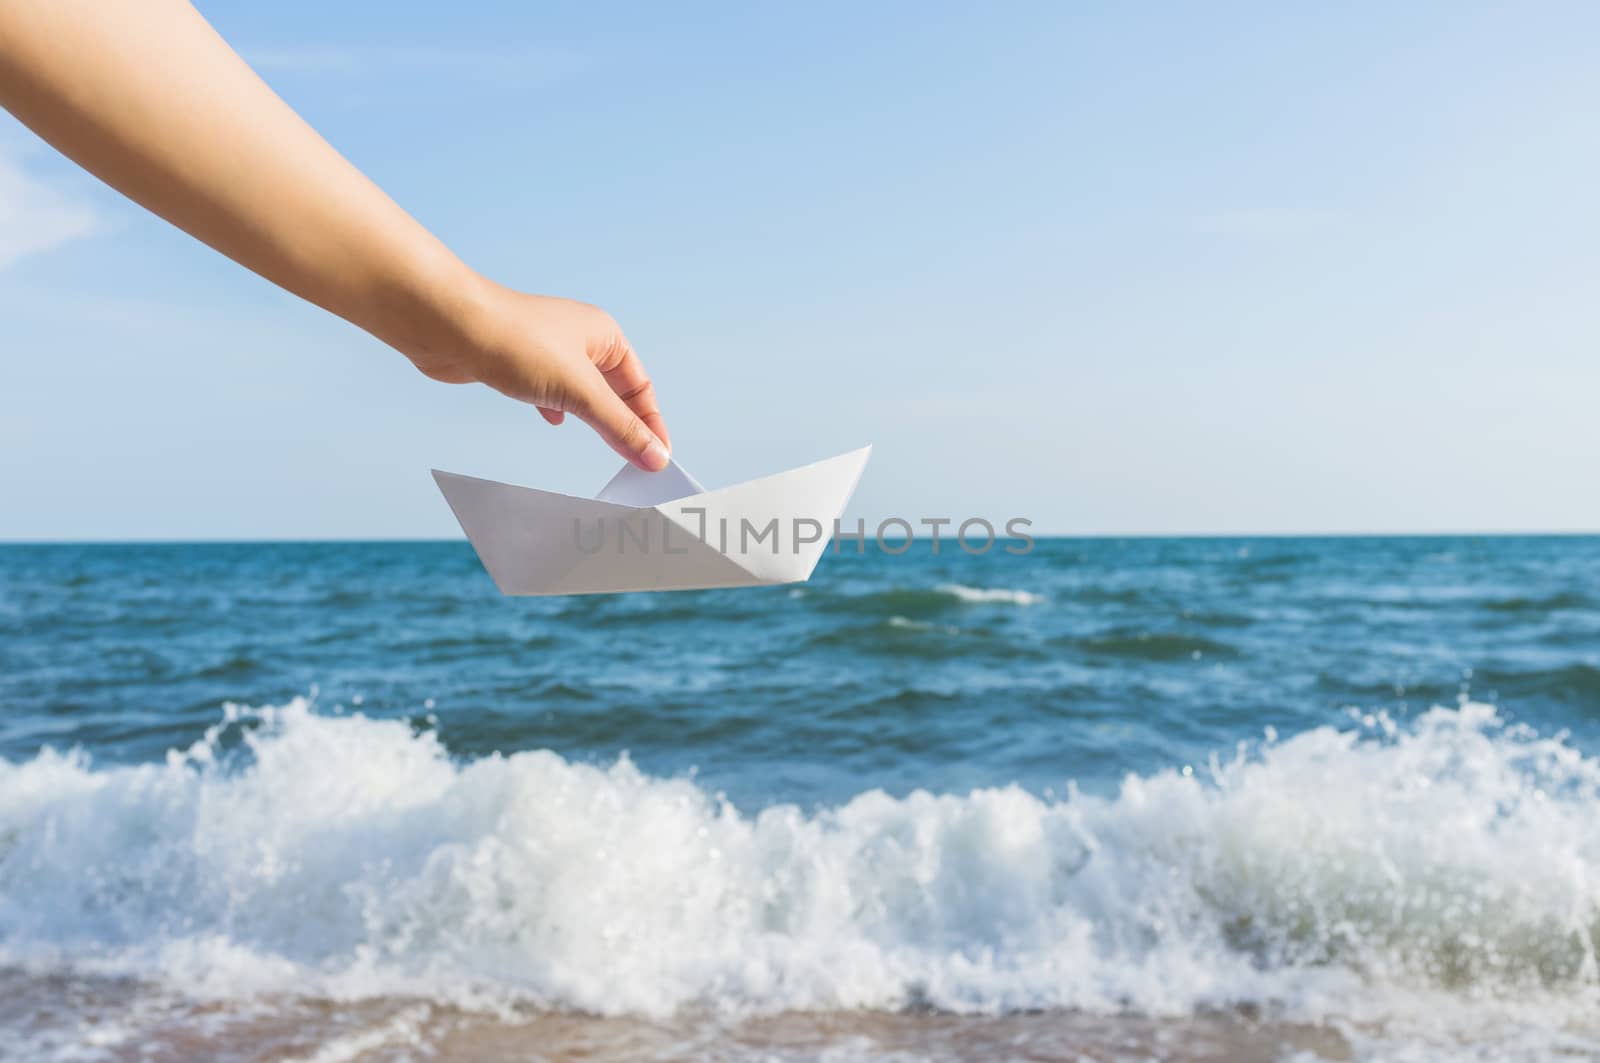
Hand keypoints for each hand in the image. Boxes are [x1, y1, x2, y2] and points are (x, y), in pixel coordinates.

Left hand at [405, 279, 671, 471]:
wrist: (448, 325)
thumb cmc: (515, 343)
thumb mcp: (579, 392)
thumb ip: (619, 427)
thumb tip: (655, 456)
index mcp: (604, 335)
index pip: (640, 387)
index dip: (651, 423)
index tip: (659, 457)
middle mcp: (580, 339)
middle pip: (614, 391)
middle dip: (623, 424)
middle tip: (636, 463)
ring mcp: (548, 351)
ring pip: (581, 392)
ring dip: (592, 419)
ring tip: (605, 449)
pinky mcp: (519, 363)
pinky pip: (550, 391)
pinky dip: (558, 408)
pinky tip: (554, 421)